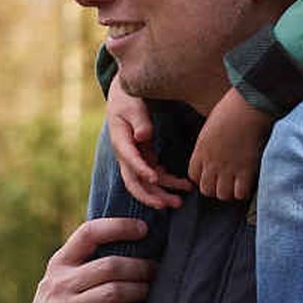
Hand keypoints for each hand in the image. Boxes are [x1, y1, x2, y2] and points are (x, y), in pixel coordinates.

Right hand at [12, 216, 152, 302]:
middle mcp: (60, 284)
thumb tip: (129, 247)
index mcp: (59, 265)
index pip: (89, 233)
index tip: (143, 228)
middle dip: (140, 268)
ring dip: (139, 291)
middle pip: (110, 266)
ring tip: (151, 292)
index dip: (118, 226)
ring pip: (114, 292)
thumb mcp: (58, 285)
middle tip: (157, 271)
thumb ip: (83, 266)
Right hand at [104, 82, 187, 204]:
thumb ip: (139, 120)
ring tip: (182, 199)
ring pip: (146, 183)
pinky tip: (182, 184)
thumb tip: (143, 137)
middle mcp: (126, 155)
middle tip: (170, 204)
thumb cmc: (128, 99)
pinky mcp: (144, 158)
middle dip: (151, 196)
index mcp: (120, 142)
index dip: (141, 170)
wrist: (123, 98)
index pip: (129, 160)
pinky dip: (167, 181)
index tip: (155, 177)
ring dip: (163, 193)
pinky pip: (154, 175)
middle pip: (134, 182)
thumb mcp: (132, 105)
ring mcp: (134, 159)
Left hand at [190, 88, 270, 202]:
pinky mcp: (246, 169)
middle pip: (206, 189)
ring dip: (230, 192)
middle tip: (225, 182)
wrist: (249, 105)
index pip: (193, 175)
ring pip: (222, 194)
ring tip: (237, 183)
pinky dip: (244, 191)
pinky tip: (248, 181)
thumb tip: (214, 149)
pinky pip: (240, 193)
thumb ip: (208, 142)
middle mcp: (211, 162)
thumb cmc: (231, 109)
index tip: (211, 175)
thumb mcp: (210, 126)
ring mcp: (228, 167)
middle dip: (215, 188)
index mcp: (201, 150)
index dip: (202, 178)